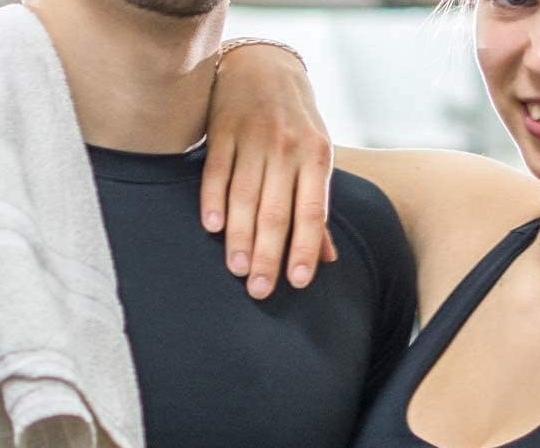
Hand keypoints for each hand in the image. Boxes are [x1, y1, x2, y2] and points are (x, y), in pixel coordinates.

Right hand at [203, 43, 337, 299]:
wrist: (264, 66)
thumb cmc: (296, 124)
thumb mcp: (316, 158)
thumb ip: (317, 208)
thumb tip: (327, 259)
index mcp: (317, 157)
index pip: (312, 212)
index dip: (304, 248)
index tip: (297, 282)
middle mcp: (287, 148)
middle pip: (276, 211)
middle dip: (267, 255)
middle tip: (259, 290)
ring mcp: (253, 138)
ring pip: (245, 197)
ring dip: (239, 237)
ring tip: (236, 269)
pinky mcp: (222, 131)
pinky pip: (216, 172)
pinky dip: (213, 200)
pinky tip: (212, 227)